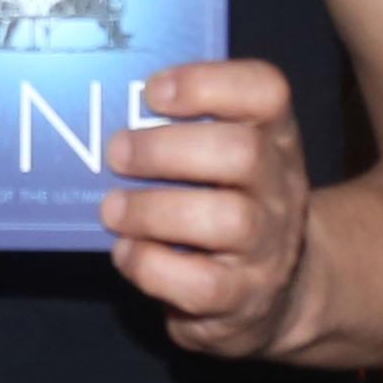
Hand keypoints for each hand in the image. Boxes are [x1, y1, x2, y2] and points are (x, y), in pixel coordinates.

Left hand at [98, 58, 318, 360]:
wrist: (273, 295)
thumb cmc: (225, 210)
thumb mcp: (223, 163)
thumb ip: (183, 133)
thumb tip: (102, 113)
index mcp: (275, 138)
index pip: (266, 91)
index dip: (207, 83)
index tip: (152, 92)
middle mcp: (281, 187)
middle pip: (242, 152)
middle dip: (165, 150)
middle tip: (116, 154)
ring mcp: (269, 247)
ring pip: (226, 219)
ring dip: (153, 210)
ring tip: (113, 209)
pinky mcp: (244, 299)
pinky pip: (200, 282)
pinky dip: (149, 265)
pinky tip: (127, 252)